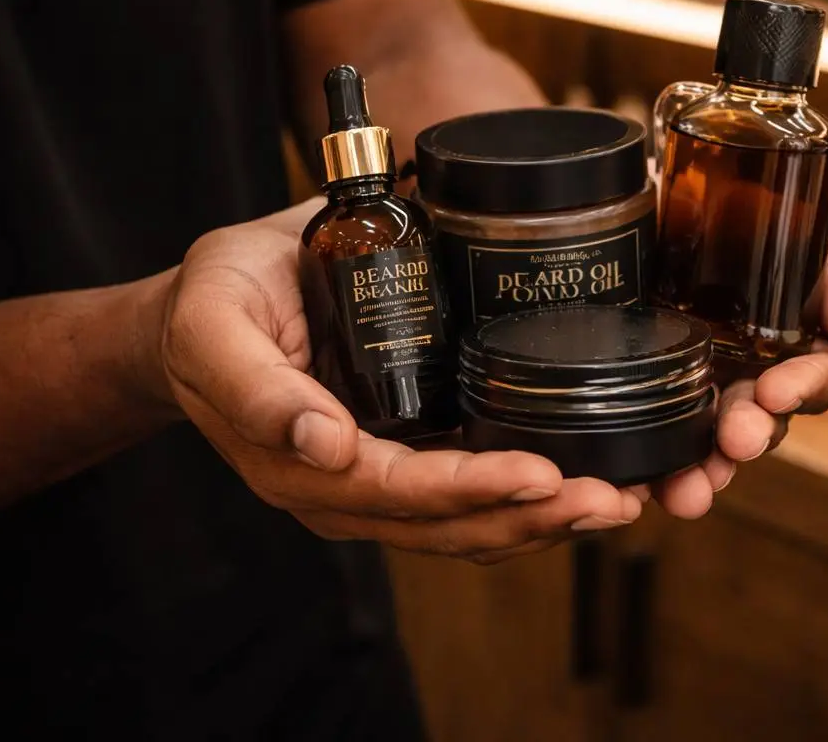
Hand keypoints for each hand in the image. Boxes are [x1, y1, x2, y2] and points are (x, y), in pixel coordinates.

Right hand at [154, 201, 642, 563]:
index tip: (542, 477)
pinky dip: (524, 491)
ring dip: (543, 516)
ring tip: (619, 497)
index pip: (399, 492)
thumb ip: (258, 389)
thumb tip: (323, 444)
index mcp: (301, 462)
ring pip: (466, 518)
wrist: (209, 306)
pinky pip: (465, 487)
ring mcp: (375, 473)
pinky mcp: (399, 446)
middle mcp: (344, 483)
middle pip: (448, 522)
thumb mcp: (215, 330)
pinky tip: (579, 474)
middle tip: (612, 497)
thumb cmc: (213, 305)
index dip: (471, 492)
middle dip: (533, 517)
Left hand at [654, 239, 827, 518]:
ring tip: (689, 492)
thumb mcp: (801, 242)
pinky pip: (662, 439)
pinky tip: (641, 485)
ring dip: (706, 471)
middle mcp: (758, 379)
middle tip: (736, 439)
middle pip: (764, 422)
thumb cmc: (752, 221)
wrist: (677, 206)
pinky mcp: (660, 394)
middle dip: (751, 433)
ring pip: (714, 445)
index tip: (776, 390)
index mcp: (800, 348)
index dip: (801, 387)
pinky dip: (656, 468)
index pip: (816, 381)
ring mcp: (708, 391)